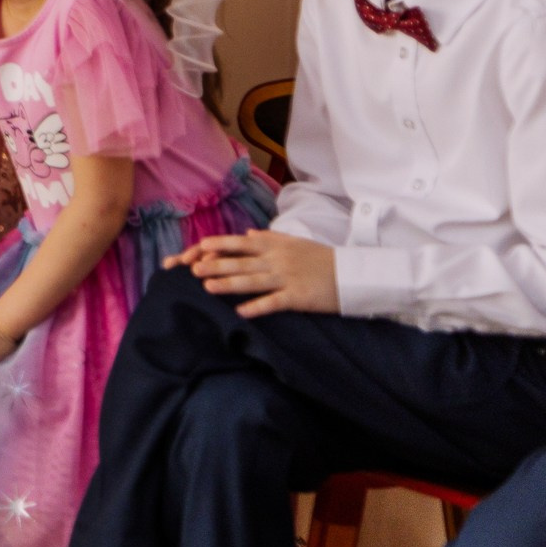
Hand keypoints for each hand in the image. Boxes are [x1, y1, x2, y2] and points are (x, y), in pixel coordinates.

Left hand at [170, 229, 339, 317]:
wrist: (352, 273)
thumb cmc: (322, 257)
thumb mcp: (295, 242)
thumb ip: (270, 238)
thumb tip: (247, 234)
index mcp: (276, 246)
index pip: (242, 244)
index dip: (221, 245)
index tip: (200, 247)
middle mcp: (278, 260)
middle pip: (242, 262)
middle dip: (216, 265)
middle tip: (193, 269)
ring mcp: (287, 278)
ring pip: (253, 281)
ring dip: (228, 284)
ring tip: (207, 287)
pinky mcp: (298, 296)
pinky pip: (274, 302)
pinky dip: (257, 307)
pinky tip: (240, 312)